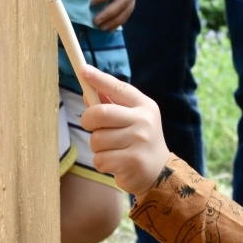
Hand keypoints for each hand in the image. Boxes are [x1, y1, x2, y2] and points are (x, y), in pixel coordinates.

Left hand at [80, 66, 170, 197]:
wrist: (159, 173)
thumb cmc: (138, 141)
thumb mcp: (132, 119)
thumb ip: (111, 106)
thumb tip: (87, 92)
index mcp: (144, 106)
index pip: (118, 88)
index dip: (99, 79)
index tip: (83, 70)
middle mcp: (144, 120)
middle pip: (100, 113)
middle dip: (88, 121)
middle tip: (90, 127)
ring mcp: (139, 141)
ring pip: (97, 139)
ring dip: (97, 147)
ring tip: (113, 150)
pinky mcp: (132, 161)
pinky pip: (100, 159)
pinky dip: (102, 163)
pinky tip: (116, 164)